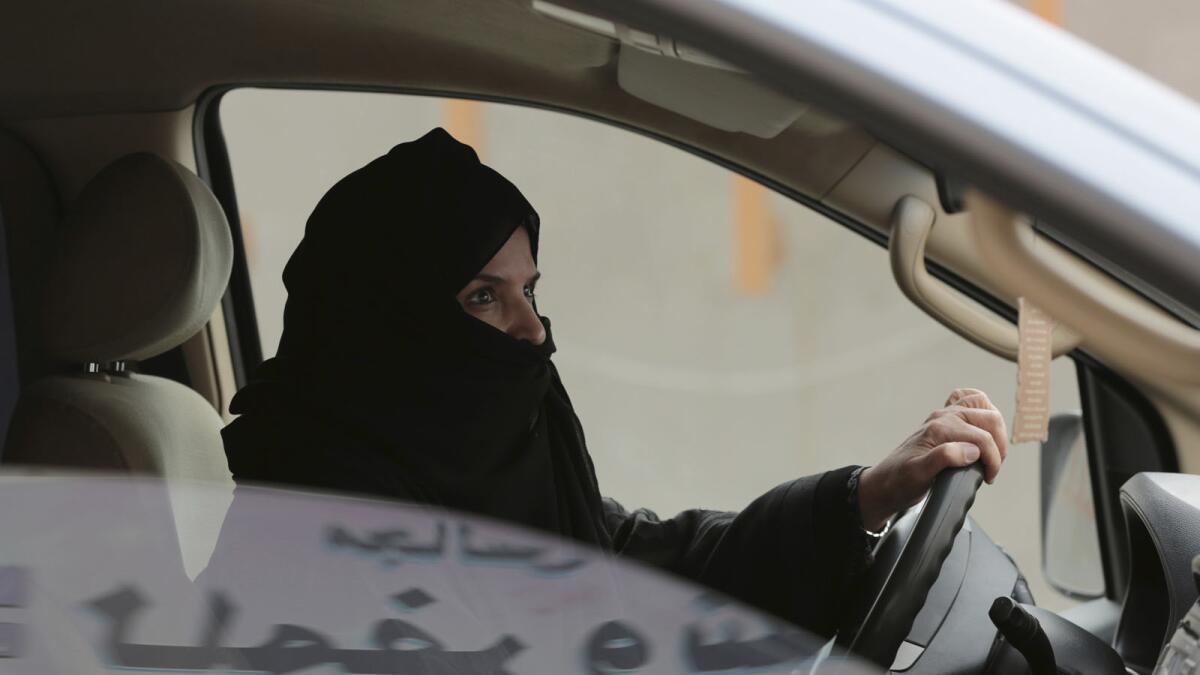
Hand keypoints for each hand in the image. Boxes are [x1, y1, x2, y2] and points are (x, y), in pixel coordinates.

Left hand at [857, 388, 1007, 530]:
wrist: (885, 483)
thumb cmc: (900, 480)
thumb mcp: (919, 474)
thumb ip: (944, 458)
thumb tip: (971, 451)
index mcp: (940, 429)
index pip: (982, 438)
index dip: (992, 459)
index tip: (989, 477)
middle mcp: (943, 418)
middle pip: (989, 418)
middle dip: (999, 444)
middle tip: (992, 466)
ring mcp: (945, 417)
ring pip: (982, 406)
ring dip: (995, 428)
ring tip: (992, 451)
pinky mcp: (946, 422)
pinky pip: (968, 402)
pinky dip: (981, 409)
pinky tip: (982, 426)